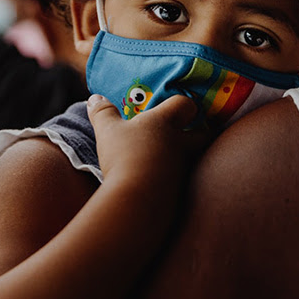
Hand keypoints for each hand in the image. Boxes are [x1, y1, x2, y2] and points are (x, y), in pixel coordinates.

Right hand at [86, 94, 210, 183]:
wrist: (138, 200)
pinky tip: (159, 183)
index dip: (184, 103)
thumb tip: (95, 98)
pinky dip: (174, 180)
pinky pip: (182, 182)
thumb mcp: (107, 130)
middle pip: (204, 134)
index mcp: (165, 123)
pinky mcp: (181, 193)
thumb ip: (103, 112)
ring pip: (193, 158)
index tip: (177, 105)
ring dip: (183, 157)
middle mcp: (181, 144)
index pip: (186, 104)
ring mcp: (183, 169)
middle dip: (199, 131)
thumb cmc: (124, 155)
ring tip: (167, 160)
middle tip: (188, 131)